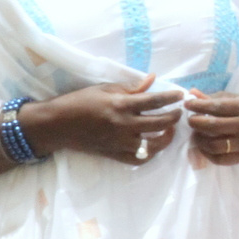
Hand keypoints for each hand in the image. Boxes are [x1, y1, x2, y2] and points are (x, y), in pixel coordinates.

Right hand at [18, 76, 185, 166]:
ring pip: (154, 145)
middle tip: (179, 111)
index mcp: (121, 105)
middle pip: (159, 123)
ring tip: (170, 129)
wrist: (57, 125)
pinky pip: (139, 159)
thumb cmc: (80, 101)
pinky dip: (151, 153)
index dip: (171, 97)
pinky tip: (154, 144)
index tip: (181, 95)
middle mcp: (123, 125)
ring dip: (167, 136)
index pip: (154, 101)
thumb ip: (131, 87)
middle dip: (174, 117)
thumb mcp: (105, 89)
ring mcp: (120, 142)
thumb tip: (152, 79)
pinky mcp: (115, 155)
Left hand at [185, 92, 238, 165]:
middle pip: (213, 126)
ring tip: (196, 134)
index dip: (198, 105)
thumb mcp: (235, 99)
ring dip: (199, 140)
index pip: (216, 107)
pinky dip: (207, 154)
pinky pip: (220, 159)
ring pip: (214, 145)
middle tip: (190, 120)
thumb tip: (192, 93)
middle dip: (196, 123)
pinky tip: (204, 147)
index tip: (187, 104)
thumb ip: (213, 98)